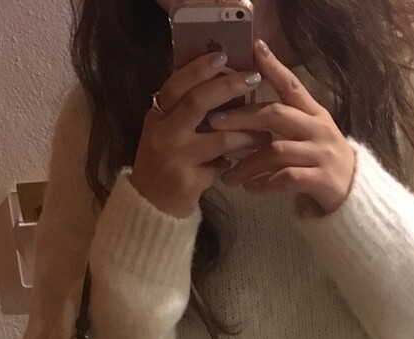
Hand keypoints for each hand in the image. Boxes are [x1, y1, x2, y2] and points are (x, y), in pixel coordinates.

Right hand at [130, 53, 271, 218]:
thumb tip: (220, 82)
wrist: (150, 208)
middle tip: (253, 79)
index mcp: (157, 116)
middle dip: (228, 87)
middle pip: (197, 102)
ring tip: (263, 133)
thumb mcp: (166, 133)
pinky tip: (245, 163)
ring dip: (245, 133)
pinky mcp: (188, 181)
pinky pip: (220, 167)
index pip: (177, 84)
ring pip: (218, 138)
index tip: (223, 56)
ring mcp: (176, 158)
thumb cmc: (163, 165)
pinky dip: (234, 163)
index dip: (199, 68)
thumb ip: (185, 112)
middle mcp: (164, 133)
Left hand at [209, 41, 355, 215]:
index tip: (255, 48)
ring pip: (276, 151)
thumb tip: (246, 113)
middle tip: (214, 123)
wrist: (354, 194)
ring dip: (247, 163)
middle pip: (275, 115)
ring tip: (227, 176)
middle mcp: (317, 129)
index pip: (291, 85)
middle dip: (242, 118)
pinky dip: (265, 183)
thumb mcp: (310, 133)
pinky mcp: (321, 179)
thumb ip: (286, 121)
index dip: (274, 67)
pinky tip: (250, 189)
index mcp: (314, 113)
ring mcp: (320, 154)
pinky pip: (287, 178)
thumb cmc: (323, 162)